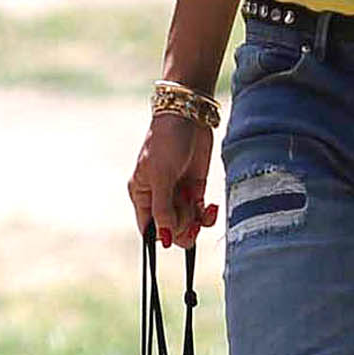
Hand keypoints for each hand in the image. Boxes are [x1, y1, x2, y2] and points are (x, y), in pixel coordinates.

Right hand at [129, 111, 217, 248]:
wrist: (189, 117)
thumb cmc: (166, 142)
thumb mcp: (161, 176)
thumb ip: (163, 208)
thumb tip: (165, 237)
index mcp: (142, 195)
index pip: (148, 228)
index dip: (162, 235)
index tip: (175, 231)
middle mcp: (159, 197)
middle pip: (170, 229)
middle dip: (182, 227)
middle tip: (190, 215)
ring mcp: (178, 194)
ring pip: (187, 223)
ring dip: (196, 222)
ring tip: (201, 208)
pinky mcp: (196, 188)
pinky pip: (200, 213)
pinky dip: (207, 215)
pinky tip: (211, 207)